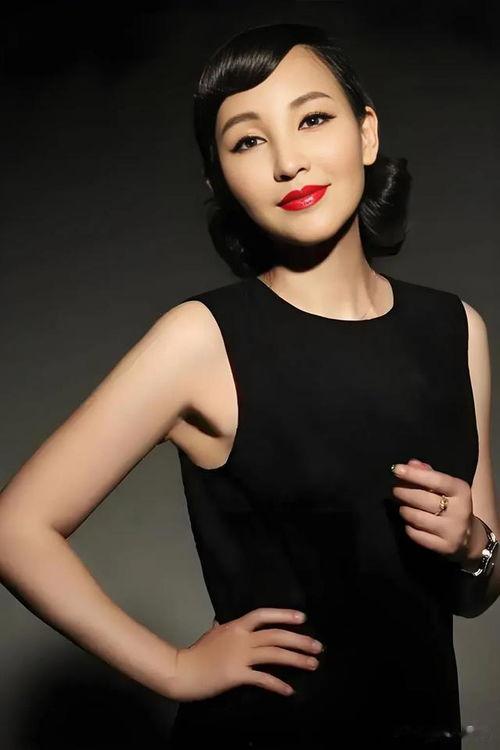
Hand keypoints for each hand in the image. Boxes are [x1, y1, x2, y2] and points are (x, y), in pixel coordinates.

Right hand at [166, 608, 322, 701]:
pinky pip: (262, 679)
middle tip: (317, 646)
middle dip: (299, 640)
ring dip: (296, 659)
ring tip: (312, 664)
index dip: (283, 615)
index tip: (302, 618)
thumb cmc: (195, 654)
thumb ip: (219, 629)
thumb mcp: (209, 635)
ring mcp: (240, 655)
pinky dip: (277, 685)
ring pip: (274, 654)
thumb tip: (219, 622)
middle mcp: (241, 638)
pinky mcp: (237, 674)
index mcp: (235, 626)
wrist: (181, 670)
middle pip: (276, 635)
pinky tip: (289, 690)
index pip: (262, 615)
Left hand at [391, 458, 474, 564]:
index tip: (396, 469)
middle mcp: (460, 511)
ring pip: (417, 518)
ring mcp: (453, 531)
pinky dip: (409, 527)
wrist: (470, 538)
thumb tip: (410, 464)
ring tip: (403, 507)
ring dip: (404, 510)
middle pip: (423, 499)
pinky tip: (410, 523)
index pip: (437, 480)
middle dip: (404, 493)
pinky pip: (417, 535)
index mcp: (462, 491)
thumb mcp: (446, 488)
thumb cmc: (452, 506)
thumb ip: (428, 474)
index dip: (415, 474)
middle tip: (396, 490)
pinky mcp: (445, 547)